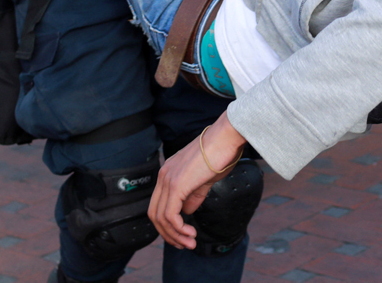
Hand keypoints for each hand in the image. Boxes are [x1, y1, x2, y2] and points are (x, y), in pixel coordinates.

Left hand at [149, 115, 246, 248]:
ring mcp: (168, 179)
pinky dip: (178, 229)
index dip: (168, 225)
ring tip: (190, 242)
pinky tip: (190, 232)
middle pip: (154, 214)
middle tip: (185, 245)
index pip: (158, 205)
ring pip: (161, 218)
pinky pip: (170, 215)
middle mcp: (164, 175)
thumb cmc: (221, 152)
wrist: (227, 136)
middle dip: (168, 234)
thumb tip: (187, 211)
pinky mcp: (176, 184)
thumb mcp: (205, 178)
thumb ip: (193, 194)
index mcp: (169, 172)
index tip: (183, 235)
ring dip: (175, 235)